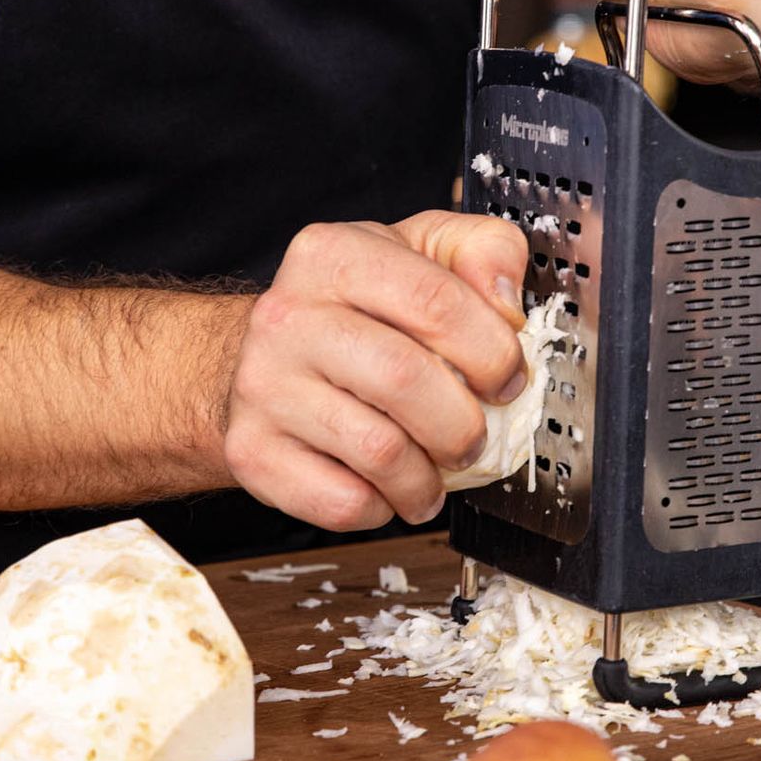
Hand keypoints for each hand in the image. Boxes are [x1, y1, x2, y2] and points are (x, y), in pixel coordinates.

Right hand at [224, 212, 529, 531]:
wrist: (257, 358)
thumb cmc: (353, 310)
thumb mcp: (419, 252)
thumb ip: (480, 252)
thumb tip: (507, 305)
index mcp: (333, 256)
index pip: (436, 302)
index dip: (493, 352)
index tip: (508, 381)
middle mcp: (287, 316)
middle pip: (405, 380)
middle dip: (462, 425)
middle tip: (472, 440)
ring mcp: (262, 386)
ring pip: (379, 451)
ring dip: (427, 479)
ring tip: (432, 472)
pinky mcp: (252, 452)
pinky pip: (342, 501)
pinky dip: (381, 507)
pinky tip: (383, 487)